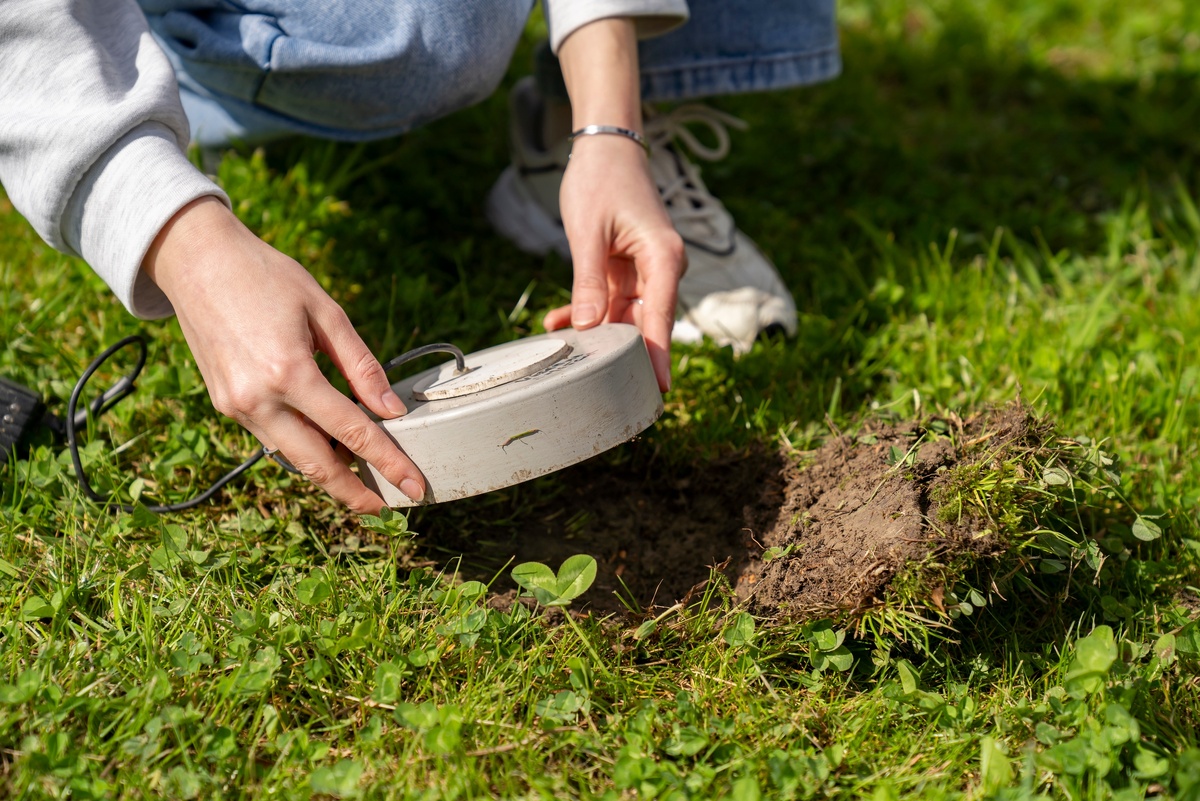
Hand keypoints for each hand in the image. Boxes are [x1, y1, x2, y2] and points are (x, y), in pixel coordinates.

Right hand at [143, 196, 424, 511]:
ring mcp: (237, 406)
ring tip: (362, 481)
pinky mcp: (225, 405)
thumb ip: (362, 365)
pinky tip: (327, 447)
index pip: (353, 433)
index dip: (389, 463)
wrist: (196, 261)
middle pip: (318, 465)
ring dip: (328, 474)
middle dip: (355, 493)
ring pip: (292, 457)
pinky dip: (302, 448)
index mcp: (290, 372)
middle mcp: (259, 399)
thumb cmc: (266, 277)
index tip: (415, 486)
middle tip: (387, 505)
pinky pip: (272, 439)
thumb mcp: (326, 311)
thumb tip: (391, 409)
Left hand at [545, 135, 684, 389]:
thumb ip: (588, 281)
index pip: (660, 317)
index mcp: (663, 258)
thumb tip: (585, 327)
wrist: (605, 148)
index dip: (657, 355)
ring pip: (623, 317)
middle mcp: (661, 269)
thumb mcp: (588, 232)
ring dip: (593, 332)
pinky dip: (584, 313)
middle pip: (644, 324)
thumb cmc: (601, 180)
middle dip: (618, 352)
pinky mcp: (627, 270)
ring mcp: (645, 272)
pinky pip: (609, 302)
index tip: (658, 389)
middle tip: (597, 386)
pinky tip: (556, 324)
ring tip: (561, 351)